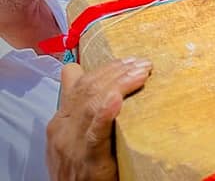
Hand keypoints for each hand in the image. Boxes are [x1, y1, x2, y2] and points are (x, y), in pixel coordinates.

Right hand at [46, 58, 151, 180]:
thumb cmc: (78, 165)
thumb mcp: (73, 132)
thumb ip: (78, 105)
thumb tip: (77, 72)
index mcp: (61, 120)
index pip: (82, 83)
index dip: (107, 68)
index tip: (130, 60)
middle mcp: (63, 128)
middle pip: (89, 89)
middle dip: (118, 72)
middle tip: (143, 63)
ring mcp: (72, 144)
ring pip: (92, 104)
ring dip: (120, 84)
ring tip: (140, 74)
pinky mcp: (87, 160)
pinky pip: (95, 134)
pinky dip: (106, 114)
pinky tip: (117, 100)